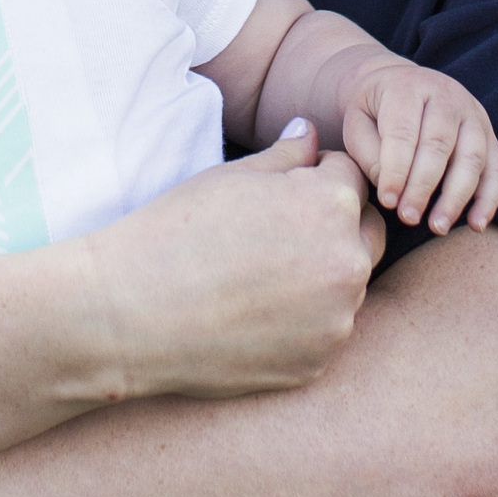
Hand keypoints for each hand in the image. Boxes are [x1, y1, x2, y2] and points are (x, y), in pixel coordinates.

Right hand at [81, 122, 379, 402]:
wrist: (131, 314)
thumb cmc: (177, 233)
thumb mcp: (232, 178)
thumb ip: (287, 156)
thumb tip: (311, 133)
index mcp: (332, 205)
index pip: (351, 175)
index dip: (315, 175)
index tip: (276, 192)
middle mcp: (348, 265)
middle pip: (365, 230)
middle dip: (336, 222)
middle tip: (275, 232)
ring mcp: (336, 321)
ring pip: (348, 284)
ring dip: (323, 274)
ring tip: (260, 274)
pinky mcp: (317, 363)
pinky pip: (325, 330)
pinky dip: (303, 321)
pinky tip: (253, 313)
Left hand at [338, 58, 497, 232]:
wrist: (400, 85)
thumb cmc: (375, 112)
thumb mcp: (358, 123)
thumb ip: (370, 155)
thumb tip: (393, 192)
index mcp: (409, 88)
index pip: (404, 132)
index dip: (396, 170)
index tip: (387, 202)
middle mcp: (446, 95)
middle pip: (439, 145)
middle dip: (423, 187)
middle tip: (408, 218)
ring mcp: (473, 113)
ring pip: (472, 157)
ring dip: (456, 197)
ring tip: (438, 227)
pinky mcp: (489, 134)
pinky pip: (496, 168)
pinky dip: (489, 199)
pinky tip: (475, 225)